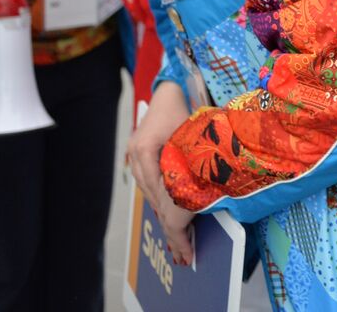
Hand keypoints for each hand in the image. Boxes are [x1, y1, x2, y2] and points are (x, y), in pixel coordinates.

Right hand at [127, 82, 194, 263]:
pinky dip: (160, 195)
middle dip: (167, 221)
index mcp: (145, 150)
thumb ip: (192, 160)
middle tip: (181, 248)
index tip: (180, 236)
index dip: (170, 216)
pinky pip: (148, 181)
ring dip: (163, 210)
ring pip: (149, 190)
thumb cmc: (184, 106)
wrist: (170, 88)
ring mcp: (134, 154)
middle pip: (152, 195)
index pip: (159, 191)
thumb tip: (202, 192)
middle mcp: (136, 155)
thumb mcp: (191, 133)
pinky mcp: (138, 153)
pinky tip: (169, 209)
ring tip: (177, 235)